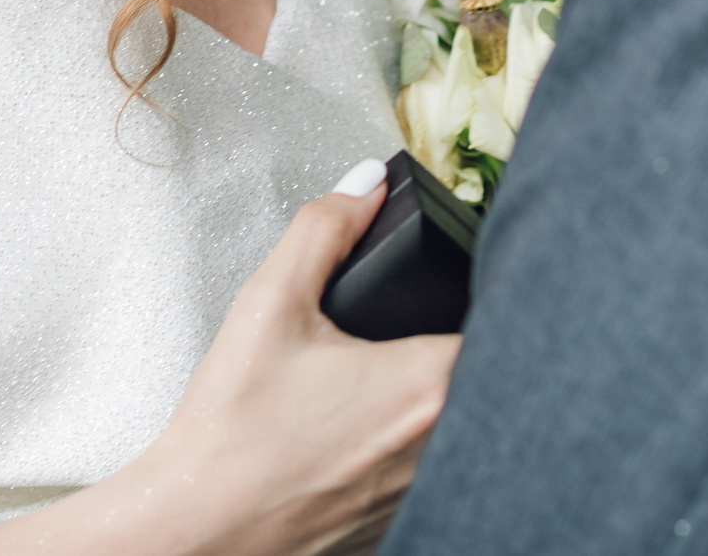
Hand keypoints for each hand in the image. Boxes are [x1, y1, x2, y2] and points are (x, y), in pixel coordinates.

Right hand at [138, 161, 459, 555]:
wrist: (199, 525)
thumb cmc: (233, 433)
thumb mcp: (270, 304)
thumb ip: (323, 230)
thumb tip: (365, 185)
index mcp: (426, 385)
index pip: (508, 328)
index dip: (498, 297)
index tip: (469, 285)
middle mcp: (443, 445)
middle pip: (494, 379)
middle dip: (463, 344)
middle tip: (424, 327)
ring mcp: (427, 491)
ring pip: (468, 430)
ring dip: (443, 402)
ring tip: (385, 381)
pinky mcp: (403, 523)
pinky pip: (436, 475)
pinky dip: (415, 448)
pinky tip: (365, 433)